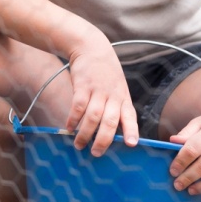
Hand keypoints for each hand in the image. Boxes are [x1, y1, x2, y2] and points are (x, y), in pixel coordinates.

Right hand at [65, 41, 138, 155]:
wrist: (91, 47)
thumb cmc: (106, 72)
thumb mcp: (117, 88)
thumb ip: (116, 107)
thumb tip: (111, 132)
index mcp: (123, 97)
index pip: (130, 116)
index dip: (131, 130)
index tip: (131, 144)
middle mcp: (112, 95)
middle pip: (110, 121)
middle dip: (103, 140)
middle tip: (96, 153)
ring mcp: (98, 90)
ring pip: (93, 117)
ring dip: (85, 133)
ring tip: (79, 145)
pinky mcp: (82, 85)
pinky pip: (78, 106)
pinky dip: (73, 119)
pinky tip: (69, 128)